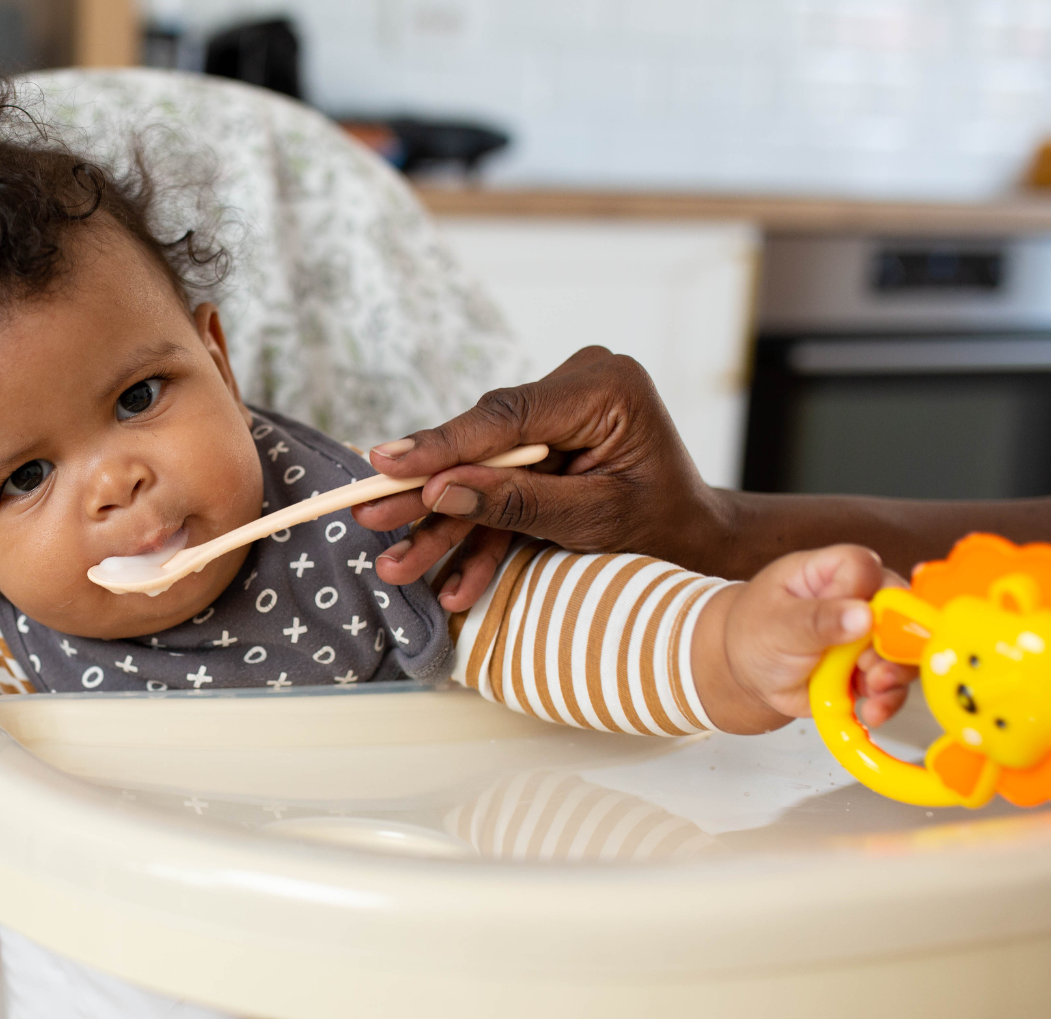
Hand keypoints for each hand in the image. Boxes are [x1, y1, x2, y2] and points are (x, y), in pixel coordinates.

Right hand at [354, 346, 724, 610]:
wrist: (700, 546)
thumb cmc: (665, 529)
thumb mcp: (593, 521)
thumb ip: (516, 503)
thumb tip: (440, 492)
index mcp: (604, 389)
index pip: (503, 417)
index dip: (438, 446)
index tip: (384, 464)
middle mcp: (576, 389)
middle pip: (481, 443)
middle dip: (427, 493)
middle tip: (368, 515)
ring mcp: (559, 417)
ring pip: (481, 472)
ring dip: (443, 526)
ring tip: (398, 565)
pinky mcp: (544, 446)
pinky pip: (497, 487)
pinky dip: (477, 534)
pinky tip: (451, 580)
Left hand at [696, 544, 913, 734]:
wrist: (747, 675)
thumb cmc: (755, 634)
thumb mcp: (777, 624)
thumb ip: (818, 619)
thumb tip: (863, 614)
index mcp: (830, 571)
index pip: (865, 567)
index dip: (867, 593)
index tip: (859, 621)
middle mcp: (858, 598)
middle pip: (899, 609)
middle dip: (892, 642)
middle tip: (871, 666)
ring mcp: (869, 635)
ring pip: (903, 650)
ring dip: (894, 674)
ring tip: (873, 689)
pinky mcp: (872, 668)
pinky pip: (893, 683)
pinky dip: (887, 699)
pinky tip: (872, 711)